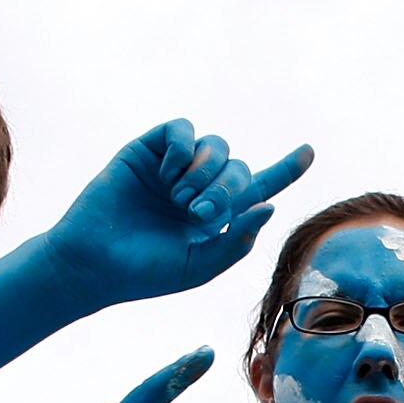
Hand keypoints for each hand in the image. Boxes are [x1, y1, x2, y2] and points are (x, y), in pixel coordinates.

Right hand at [42, 120, 315, 308]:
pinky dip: (185, 150)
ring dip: (207, 172)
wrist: (95, 262)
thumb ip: (237, 242)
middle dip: (229, 189)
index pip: (258, 188)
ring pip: (217, 147)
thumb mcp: (200, 267)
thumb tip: (268, 207)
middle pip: (239, 169)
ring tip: (180, 200)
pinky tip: (168, 176)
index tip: (309, 152)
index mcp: (217, 217)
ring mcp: (174, 168)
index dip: (285, 170)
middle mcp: (199, 188)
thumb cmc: (146, 272)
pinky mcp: (148, 150)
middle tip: (201, 215)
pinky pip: (183, 130)